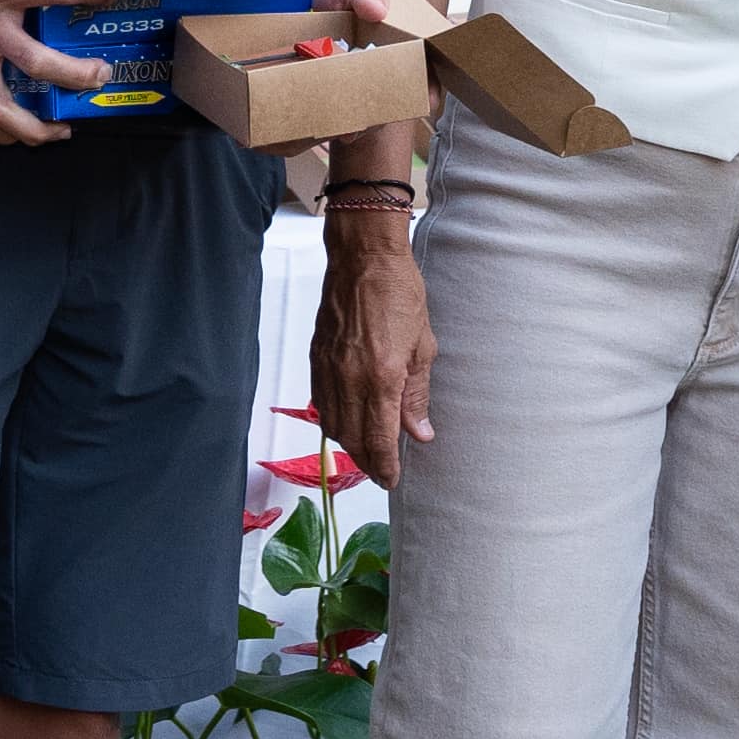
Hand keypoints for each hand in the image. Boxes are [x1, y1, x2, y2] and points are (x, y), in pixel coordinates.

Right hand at [311, 215, 433, 486]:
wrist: (363, 258)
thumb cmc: (399, 294)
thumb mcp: (422, 346)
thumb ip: (417, 395)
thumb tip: (420, 433)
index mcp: (381, 377)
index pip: (380, 439)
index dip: (386, 466)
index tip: (392, 480)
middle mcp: (349, 379)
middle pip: (353, 439)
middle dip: (367, 463)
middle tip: (382, 473)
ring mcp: (328, 369)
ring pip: (332, 425)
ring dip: (349, 445)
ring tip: (367, 452)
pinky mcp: (316, 358)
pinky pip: (321, 403)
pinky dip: (333, 419)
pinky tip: (346, 421)